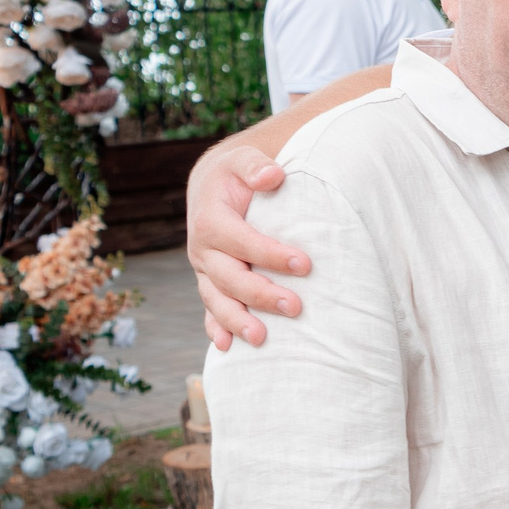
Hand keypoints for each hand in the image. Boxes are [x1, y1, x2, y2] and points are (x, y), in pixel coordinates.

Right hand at [189, 141, 307, 349]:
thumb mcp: (244, 161)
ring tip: (262, 339)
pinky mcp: (211, 283)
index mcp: (210, 221)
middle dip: (261, 295)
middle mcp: (203, 250)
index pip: (242, 241)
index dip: (271, 254)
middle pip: (230, 278)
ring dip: (237, 321)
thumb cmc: (238, 174)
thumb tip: (272, 176)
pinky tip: (228, 347)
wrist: (214, 186)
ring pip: (217, 301)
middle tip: (296, 307)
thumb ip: (256, 166)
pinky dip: (217, 329)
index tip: (305, 265)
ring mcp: (206, 270)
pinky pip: (211, 309)